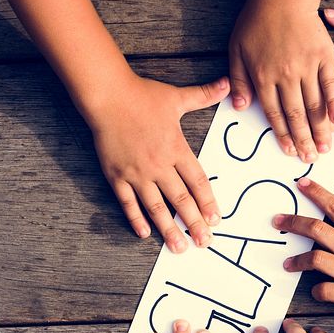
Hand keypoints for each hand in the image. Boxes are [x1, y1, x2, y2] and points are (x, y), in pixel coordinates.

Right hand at [88, 72, 229, 248]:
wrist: (107, 95)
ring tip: (180, 247)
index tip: (216, 220)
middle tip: (205, 242)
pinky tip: (145, 234)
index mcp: (177, 149)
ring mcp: (137, 173)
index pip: (198, 183)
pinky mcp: (117, 176)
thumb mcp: (177, 96)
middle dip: (194, 223)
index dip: (208, 203)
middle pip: (182, 200)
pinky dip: (136, 219)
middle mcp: (159, 165)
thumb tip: (226, 85)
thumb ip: (204, 96)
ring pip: (157, 207)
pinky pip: (128, 203)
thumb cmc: (142, 95)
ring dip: (169, 230)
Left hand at [229, 0, 333, 161]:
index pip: (274, 114)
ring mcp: (307, 66)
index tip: (290, 151)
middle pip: (296, 115)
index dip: (283, 135)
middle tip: (311, 158)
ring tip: (326, 147)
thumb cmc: (257, 20)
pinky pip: (331, 84)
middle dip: (304, 140)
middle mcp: (286, 76)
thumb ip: (237, 80)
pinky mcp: (325, 56)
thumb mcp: (236, 49)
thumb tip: (239, 107)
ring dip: (320, 129)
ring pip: (314, 104)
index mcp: (264, 77)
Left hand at [274, 178, 333, 311]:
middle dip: (293, 223)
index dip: (314, 192)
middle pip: (316, 231)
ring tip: (288, 263)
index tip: (299, 183)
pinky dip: (317, 291)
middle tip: (277, 221)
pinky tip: (316, 290)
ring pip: (315, 261)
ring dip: (297, 261)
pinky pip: (326, 292)